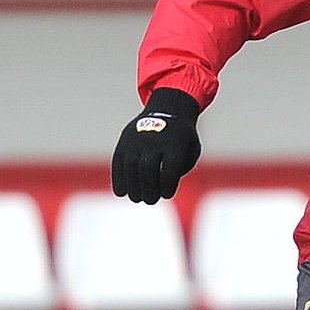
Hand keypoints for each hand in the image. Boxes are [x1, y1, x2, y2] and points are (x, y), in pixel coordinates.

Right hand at [111, 87, 201, 203]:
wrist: (168, 109)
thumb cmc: (182, 138)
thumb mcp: (192, 149)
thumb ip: (183, 167)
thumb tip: (165, 187)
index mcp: (175, 143)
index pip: (169, 168)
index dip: (167, 184)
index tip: (166, 195)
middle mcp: (154, 140)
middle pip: (147, 168)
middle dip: (148, 188)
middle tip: (150, 200)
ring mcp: (137, 139)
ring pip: (131, 166)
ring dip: (132, 186)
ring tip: (137, 198)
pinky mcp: (124, 141)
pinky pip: (118, 161)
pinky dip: (118, 178)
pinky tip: (121, 192)